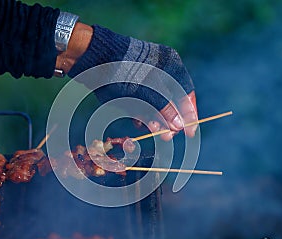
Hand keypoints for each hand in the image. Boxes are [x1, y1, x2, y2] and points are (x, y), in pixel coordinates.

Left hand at [63, 23, 197, 140]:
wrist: (92, 59)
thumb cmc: (122, 73)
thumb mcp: (146, 94)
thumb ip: (165, 109)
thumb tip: (181, 126)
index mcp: (171, 66)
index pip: (186, 93)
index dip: (189, 114)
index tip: (189, 133)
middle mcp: (161, 71)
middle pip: (171, 101)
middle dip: (167, 120)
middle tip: (166, 136)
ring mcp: (145, 77)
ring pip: (155, 104)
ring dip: (154, 119)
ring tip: (149, 130)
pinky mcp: (132, 84)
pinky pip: (142, 102)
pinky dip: (141, 113)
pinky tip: (137, 122)